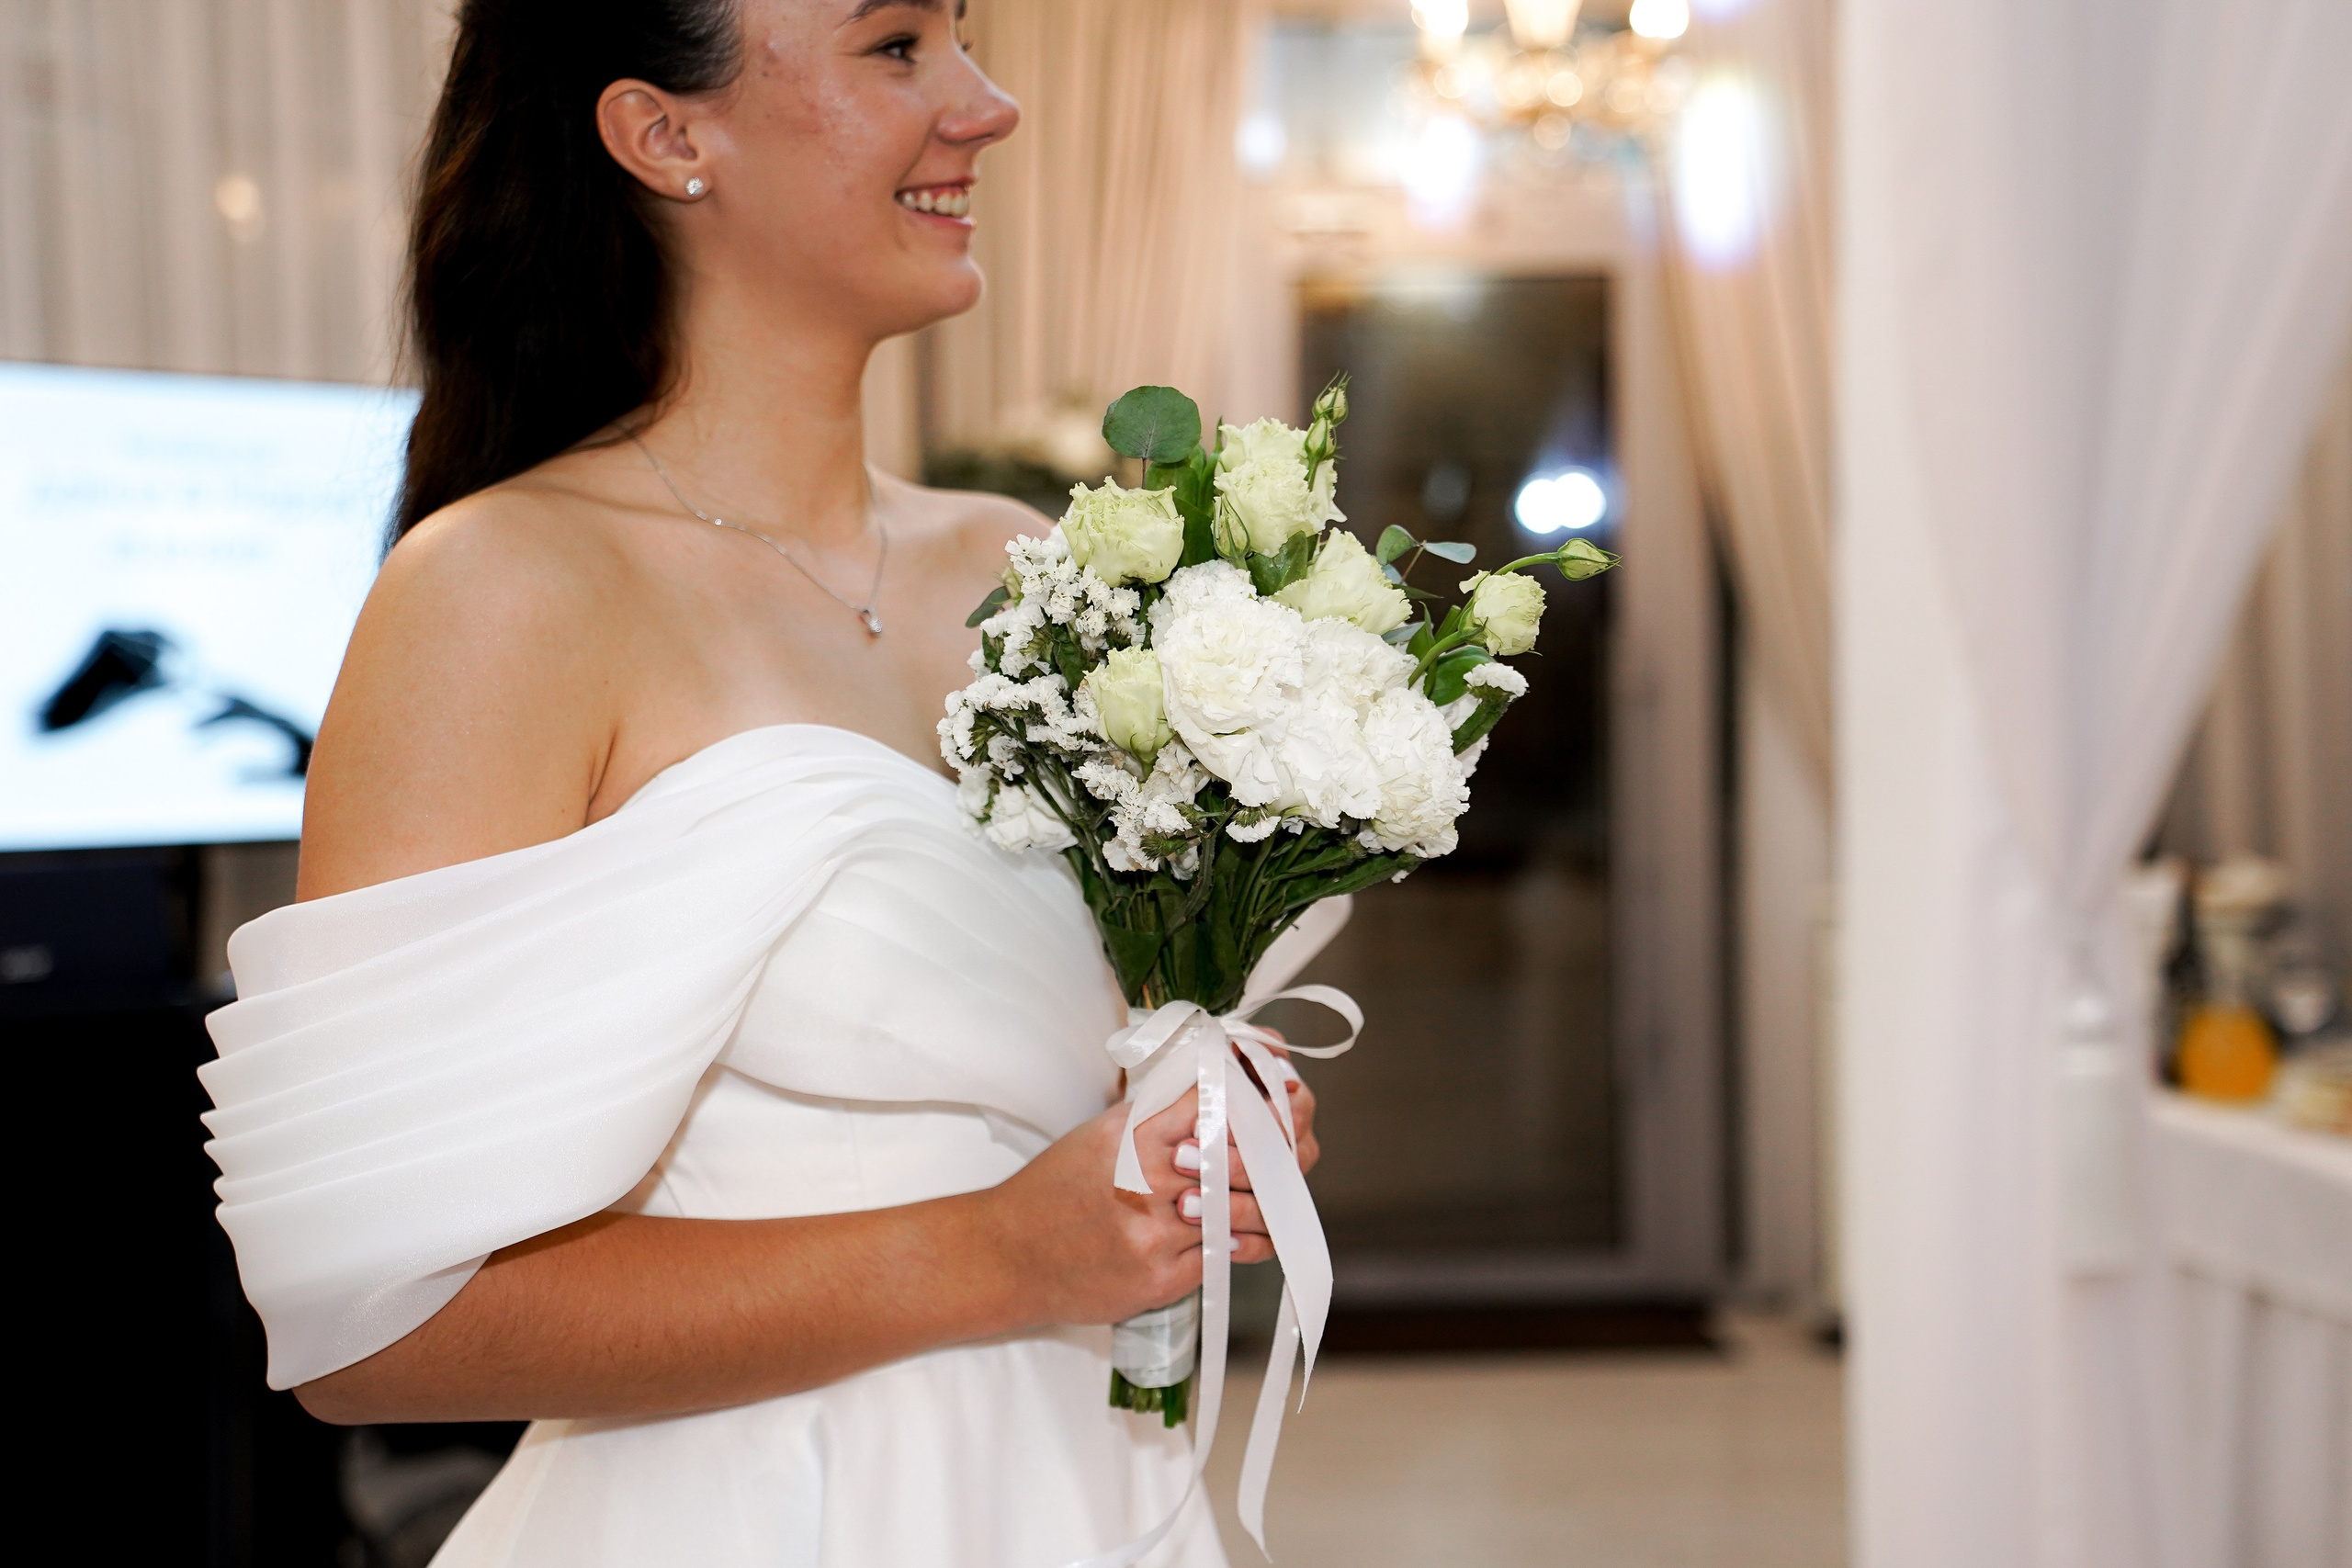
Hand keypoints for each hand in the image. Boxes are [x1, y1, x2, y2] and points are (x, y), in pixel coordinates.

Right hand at [981, 1050, 1317, 1328]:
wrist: (1009, 1256)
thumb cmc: (1055, 1189)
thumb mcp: (1100, 1133)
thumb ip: (1156, 1110)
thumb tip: (1215, 1084)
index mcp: (1132, 1135)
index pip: (1215, 1104)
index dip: (1254, 1098)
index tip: (1278, 1091)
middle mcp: (1144, 1180)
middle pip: (1237, 1158)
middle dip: (1269, 1152)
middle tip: (1287, 1145)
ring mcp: (1153, 1232)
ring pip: (1236, 1210)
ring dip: (1256, 1202)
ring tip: (1267, 1192)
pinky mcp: (1159, 1278)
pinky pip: (1220, 1255)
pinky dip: (1235, 1242)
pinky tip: (1237, 1233)